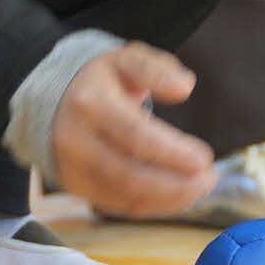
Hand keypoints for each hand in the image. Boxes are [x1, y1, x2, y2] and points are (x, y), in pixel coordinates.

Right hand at [47, 42, 212, 215]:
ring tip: (199, 187)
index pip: (136, 137)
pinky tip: (178, 195)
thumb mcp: (127, 59)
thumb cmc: (102, 80)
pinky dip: (153, 205)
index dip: (173, 153)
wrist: (55, 100)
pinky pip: (119, 205)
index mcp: (91, 103)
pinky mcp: (77, 187)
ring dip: (169, 199)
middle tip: (209, 178)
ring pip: (125, 197)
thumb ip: (157, 68)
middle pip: (130, 175)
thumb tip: (184, 87)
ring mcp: (73, 168)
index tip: (205, 159)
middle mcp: (76, 141)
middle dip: (176, 185)